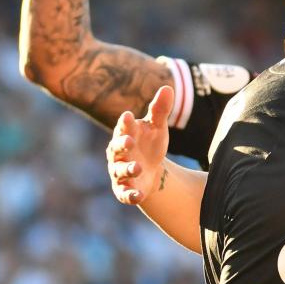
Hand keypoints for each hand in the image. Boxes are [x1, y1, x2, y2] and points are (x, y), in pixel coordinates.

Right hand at [107, 86, 172, 204]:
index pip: (123, 127)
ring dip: (127, 169)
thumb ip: (160, 110)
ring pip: (119, 170)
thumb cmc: (150, 143)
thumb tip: (168, 87)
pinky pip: (124, 193)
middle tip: (129, 141)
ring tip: (137, 167)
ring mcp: (120, 171)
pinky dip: (130, 194)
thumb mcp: (158, 127)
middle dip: (121, 144)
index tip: (127, 115)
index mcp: (126, 134)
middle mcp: (118, 153)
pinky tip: (138, 196)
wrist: (150, 169)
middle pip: (115, 148)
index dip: (124, 122)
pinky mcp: (125, 189)